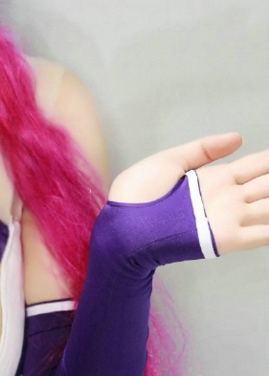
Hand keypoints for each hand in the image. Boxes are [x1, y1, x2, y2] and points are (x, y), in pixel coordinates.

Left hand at [109, 133, 268, 255]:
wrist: (121, 224)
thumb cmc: (137, 195)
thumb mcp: (170, 162)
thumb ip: (204, 150)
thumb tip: (239, 137)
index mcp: (215, 179)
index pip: (258, 167)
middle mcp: (229, 198)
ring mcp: (230, 217)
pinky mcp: (226, 238)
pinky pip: (263, 234)